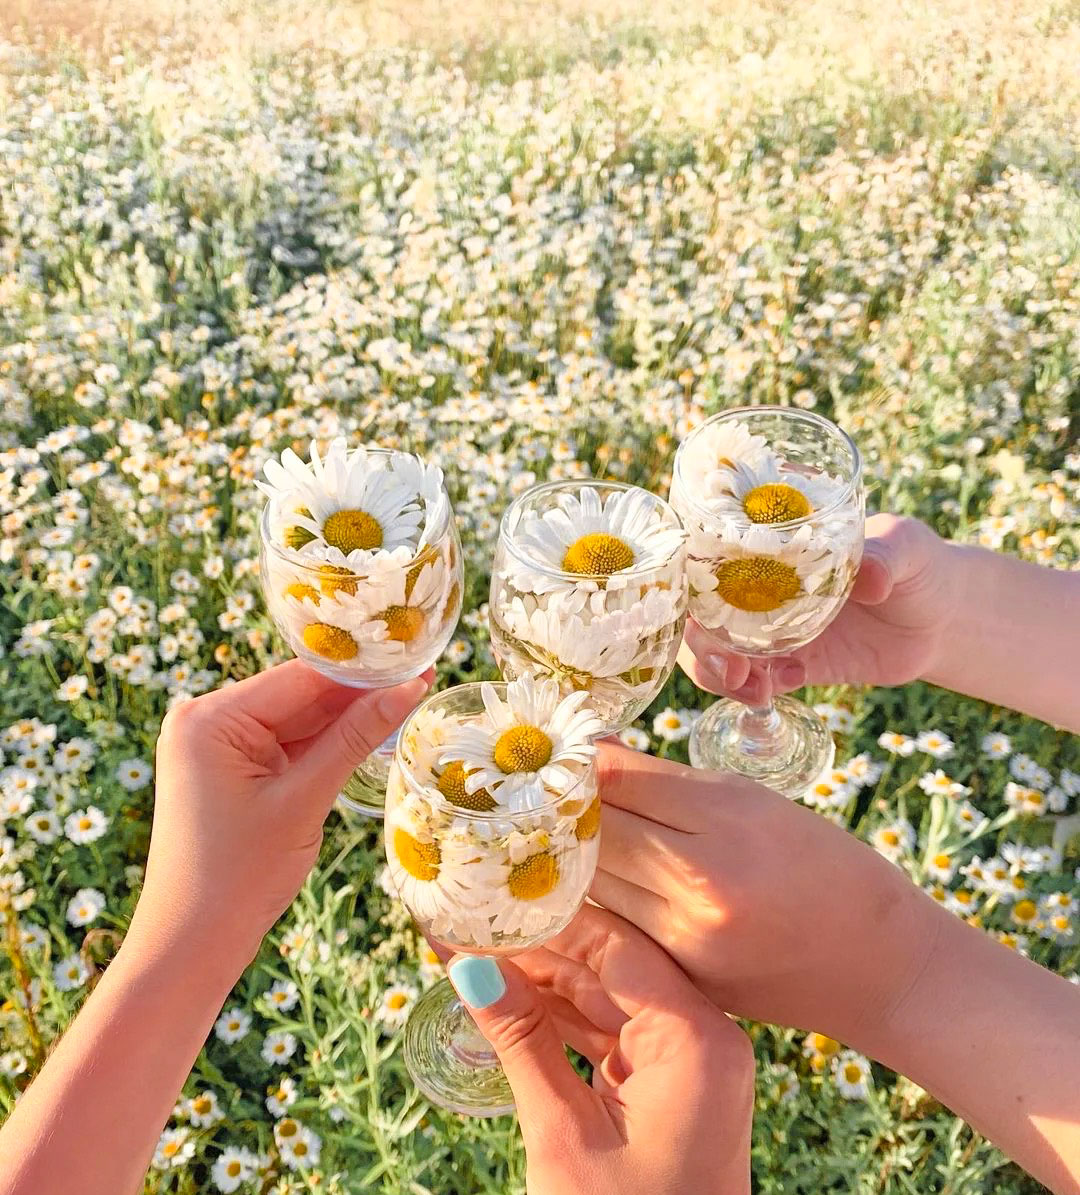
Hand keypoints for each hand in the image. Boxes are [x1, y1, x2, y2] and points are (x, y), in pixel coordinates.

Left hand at [131, 660, 430, 966]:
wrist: (191, 943)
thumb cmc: (239, 876)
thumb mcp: (304, 800)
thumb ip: (355, 738)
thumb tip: (409, 688)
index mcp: (210, 718)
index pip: (300, 678)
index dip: (362, 672)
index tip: (415, 660)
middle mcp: (205, 720)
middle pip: (298, 695)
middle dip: (358, 694)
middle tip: (421, 680)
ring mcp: (215, 745)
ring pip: (296, 719)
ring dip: (344, 720)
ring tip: (406, 701)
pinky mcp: (229, 769)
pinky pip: (285, 744)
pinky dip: (323, 745)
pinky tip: (368, 735)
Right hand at [447, 905, 752, 1194]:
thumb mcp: (563, 1135)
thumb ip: (521, 1040)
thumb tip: (466, 966)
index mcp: (700, 1039)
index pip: (616, 947)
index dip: (547, 923)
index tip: (488, 903)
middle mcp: (707, 1039)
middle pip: (612, 968)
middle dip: (536, 952)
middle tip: (466, 927)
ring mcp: (692, 1065)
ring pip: (608, 1000)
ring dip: (541, 986)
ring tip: (472, 959)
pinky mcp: (672, 1090)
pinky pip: (612, 1036)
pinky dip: (562, 1024)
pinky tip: (509, 1003)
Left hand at [589, 744, 941, 1056]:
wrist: (879, 966)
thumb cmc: (825, 866)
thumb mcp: (757, 801)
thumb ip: (669, 782)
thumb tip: (598, 755)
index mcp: (729, 820)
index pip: (621, 780)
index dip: (585, 764)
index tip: (565, 752)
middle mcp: (700, 882)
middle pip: (598, 831)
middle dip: (574, 807)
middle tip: (558, 791)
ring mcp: (685, 940)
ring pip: (593, 880)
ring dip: (581, 854)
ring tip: (575, 831)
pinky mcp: (678, 979)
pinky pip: (614, 923)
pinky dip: (603, 898)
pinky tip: (606, 878)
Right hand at [680, 513, 957, 703]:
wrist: (944, 618)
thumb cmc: (919, 561)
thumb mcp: (906, 547)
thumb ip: (885, 557)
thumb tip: (871, 579)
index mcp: (770, 546)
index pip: (703, 557)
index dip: (683, 583)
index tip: (691, 610)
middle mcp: (759, 588)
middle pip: (700, 616)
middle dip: (702, 647)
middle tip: (731, 671)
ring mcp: (773, 629)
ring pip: (720, 655)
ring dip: (721, 676)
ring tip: (755, 691)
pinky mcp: (795, 665)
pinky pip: (759, 681)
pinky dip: (759, 689)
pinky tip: (788, 686)